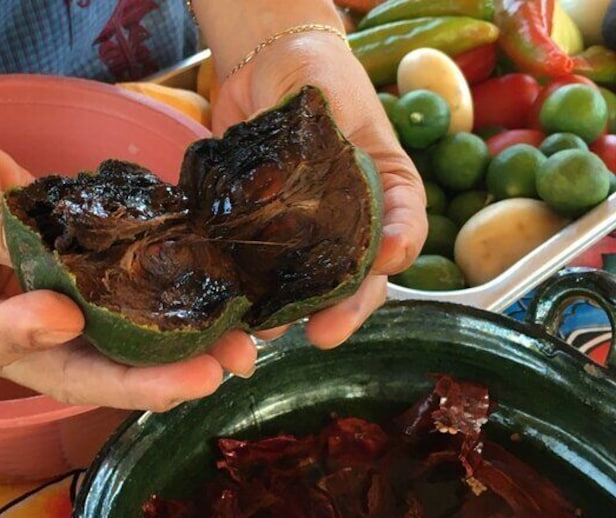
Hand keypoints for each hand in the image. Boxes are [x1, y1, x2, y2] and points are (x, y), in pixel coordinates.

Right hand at [0, 133, 256, 410]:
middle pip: (67, 371)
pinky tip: (214, 310)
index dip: (22, 333)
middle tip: (203, 377)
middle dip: (139, 378)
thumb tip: (54, 264)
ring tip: (233, 353)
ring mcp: (35, 322)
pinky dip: (163, 311)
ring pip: (107, 349)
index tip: (64, 316)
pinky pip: (118, 305)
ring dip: (172, 354)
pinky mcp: (70, 290)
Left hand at [212, 31, 427, 346]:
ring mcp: (301, 234)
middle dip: (341, 311)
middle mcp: (346, 224)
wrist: (262, 67)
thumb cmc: (315, 76)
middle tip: (325, 334)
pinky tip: (229, 316)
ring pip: (301, 289)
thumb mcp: (339, 101)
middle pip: (353, 280)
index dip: (396, 253)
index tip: (387, 266)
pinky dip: (242, 297)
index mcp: (384, 192)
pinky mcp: (257, 234)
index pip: (401, 231)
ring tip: (264, 336)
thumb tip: (347, 196)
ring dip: (284, 317)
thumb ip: (346, 141)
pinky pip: (254, 273)